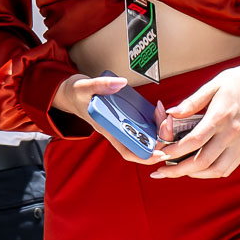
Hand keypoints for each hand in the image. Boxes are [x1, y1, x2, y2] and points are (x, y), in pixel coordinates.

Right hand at [53, 74, 167, 165]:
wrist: (71, 93)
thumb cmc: (77, 94)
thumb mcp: (85, 87)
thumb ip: (101, 85)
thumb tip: (120, 83)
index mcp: (108, 130)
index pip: (128, 151)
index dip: (145, 156)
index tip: (161, 154)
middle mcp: (117, 130)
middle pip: (143, 143)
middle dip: (160, 136)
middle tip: (167, 120)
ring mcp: (122, 124)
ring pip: (146, 133)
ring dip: (159, 126)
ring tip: (163, 112)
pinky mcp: (126, 116)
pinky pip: (144, 122)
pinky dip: (154, 118)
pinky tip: (158, 108)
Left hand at [152, 58, 239, 178]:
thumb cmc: (239, 82)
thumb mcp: (214, 84)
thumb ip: (192, 102)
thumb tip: (170, 113)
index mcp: (221, 116)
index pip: (194, 141)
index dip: (174, 151)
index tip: (160, 154)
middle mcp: (232, 133)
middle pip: (202, 161)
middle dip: (177, 170)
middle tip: (161, 171)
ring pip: (215, 170)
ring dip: (193, 174)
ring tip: (177, 171)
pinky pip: (227, 169)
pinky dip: (210, 173)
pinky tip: (198, 169)